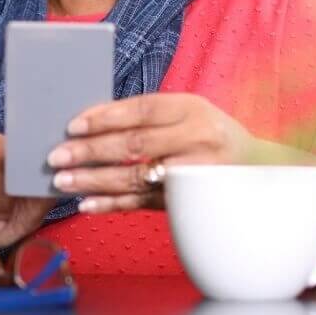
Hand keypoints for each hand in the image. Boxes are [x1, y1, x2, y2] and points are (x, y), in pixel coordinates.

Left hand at [46, 92, 256, 213]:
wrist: (259, 170)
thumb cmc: (209, 133)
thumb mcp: (188, 112)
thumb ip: (148, 116)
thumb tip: (88, 122)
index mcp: (192, 109)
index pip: (141, 111)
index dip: (104, 117)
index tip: (72, 125)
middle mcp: (197, 140)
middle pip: (134, 145)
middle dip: (90, 151)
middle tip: (56, 156)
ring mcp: (195, 175)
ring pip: (135, 177)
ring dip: (94, 181)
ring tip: (62, 182)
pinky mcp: (189, 204)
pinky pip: (143, 204)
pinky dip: (112, 205)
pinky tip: (86, 204)